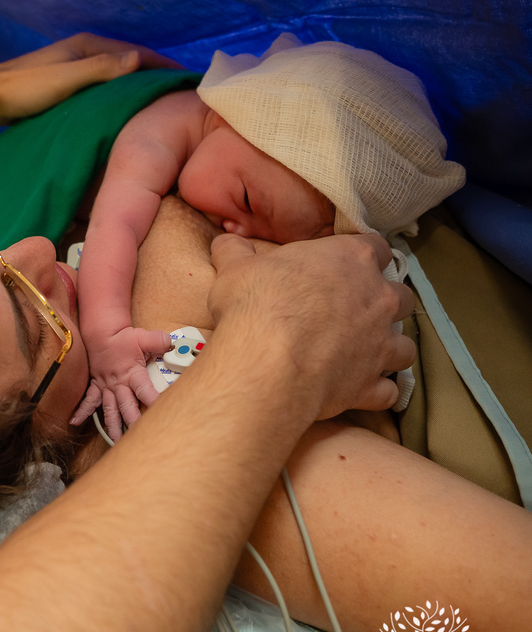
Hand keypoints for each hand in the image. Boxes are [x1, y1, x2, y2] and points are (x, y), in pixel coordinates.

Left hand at [0, 33, 186, 123]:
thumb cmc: (26, 89)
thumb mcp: (68, 79)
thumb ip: (102, 69)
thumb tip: (139, 58)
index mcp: (88, 45)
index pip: (137, 53)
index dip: (163, 65)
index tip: (188, 81)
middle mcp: (83, 51)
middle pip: (128, 62)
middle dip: (153, 75)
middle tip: (179, 96)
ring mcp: (73, 67)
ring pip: (114, 75)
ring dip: (135, 86)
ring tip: (157, 105)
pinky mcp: (64, 84)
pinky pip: (100, 87)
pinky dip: (116, 94)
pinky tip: (122, 111)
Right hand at [70, 326, 172, 439]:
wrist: (102, 334)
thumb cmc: (122, 338)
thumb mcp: (143, 337)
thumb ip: (159, 341)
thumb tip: (171, 343)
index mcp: (132, 374)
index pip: (146, 392)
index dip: (155, 402)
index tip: (163, 414)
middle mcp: (119, 384)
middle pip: (127, 408)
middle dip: (134, 423)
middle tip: (141, 438)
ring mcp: (106, 387)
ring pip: (110, 411)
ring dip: (113, 427)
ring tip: (117, 442)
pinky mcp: (97, 386)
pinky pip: (88, 400)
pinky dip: (82, 411)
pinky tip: (75, 422)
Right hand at [208, 233, 415, 419]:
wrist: (266, 361)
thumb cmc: (256, 305)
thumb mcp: (235, 268)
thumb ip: (236, 252)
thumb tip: (225, 241)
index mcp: (351, 259)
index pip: (375, 247)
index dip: (362, 256)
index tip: (346, 265)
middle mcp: (378, 299)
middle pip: (401, 296)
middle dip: (384, 304)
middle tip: (355, 312)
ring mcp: (380, 344)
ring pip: (405, 346)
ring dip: (389, 349)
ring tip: (366, 354)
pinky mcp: (371, 384)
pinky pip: (388, 390)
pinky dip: (378, 390)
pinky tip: (360, 390)